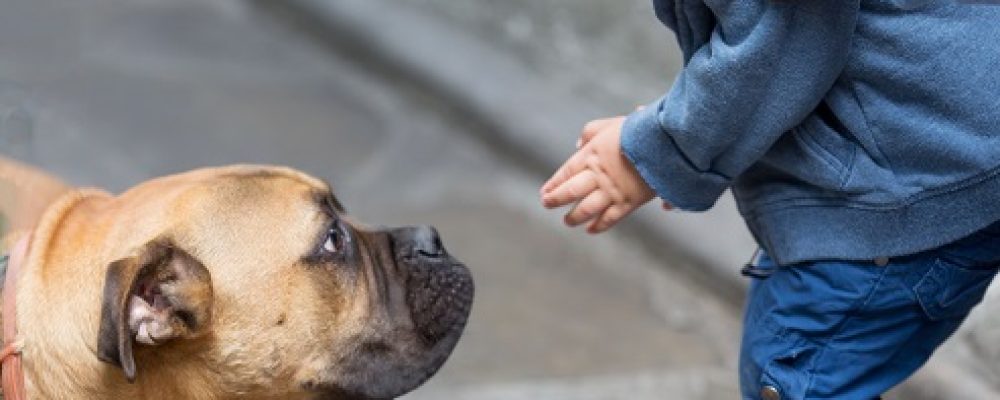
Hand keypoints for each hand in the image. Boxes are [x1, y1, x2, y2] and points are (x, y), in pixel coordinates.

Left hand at [541, 116, 663, 233]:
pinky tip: (590, 230)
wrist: (663, 144)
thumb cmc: (637, 130)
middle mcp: (597, 176)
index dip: (553, 184)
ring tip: (568, 221)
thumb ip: (589, 132)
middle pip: (570, 192)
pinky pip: (609, 219)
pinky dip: (599, 226)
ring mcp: (612, 191)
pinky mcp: (628, 202)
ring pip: (586, 209)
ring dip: (574, 217)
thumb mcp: (609, 124)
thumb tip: (577, 144)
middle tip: (547, 204)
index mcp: (591, 155)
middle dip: (556, 200)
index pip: (565, 173)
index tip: (544, 192)